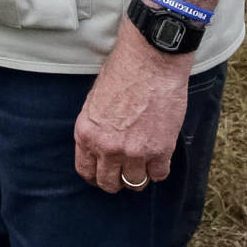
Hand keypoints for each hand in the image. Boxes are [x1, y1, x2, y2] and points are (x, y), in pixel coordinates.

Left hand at [74, 20, 190, 192]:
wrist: (149, 63)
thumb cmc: (121, 74)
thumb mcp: (94, 102)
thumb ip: (96, 128)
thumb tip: (101, 145)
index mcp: (86, 134)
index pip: (86, 171)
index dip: (96, 176)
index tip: (104, 174)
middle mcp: (107, 147)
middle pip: (109, 183)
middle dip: (116, 181)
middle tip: (124, 173)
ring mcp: (134, 152)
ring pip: (135, 183)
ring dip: (139, 177)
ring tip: (143, 166)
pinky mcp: (160, 150)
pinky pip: (159, 175)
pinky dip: (158, 170)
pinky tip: (158, 158)